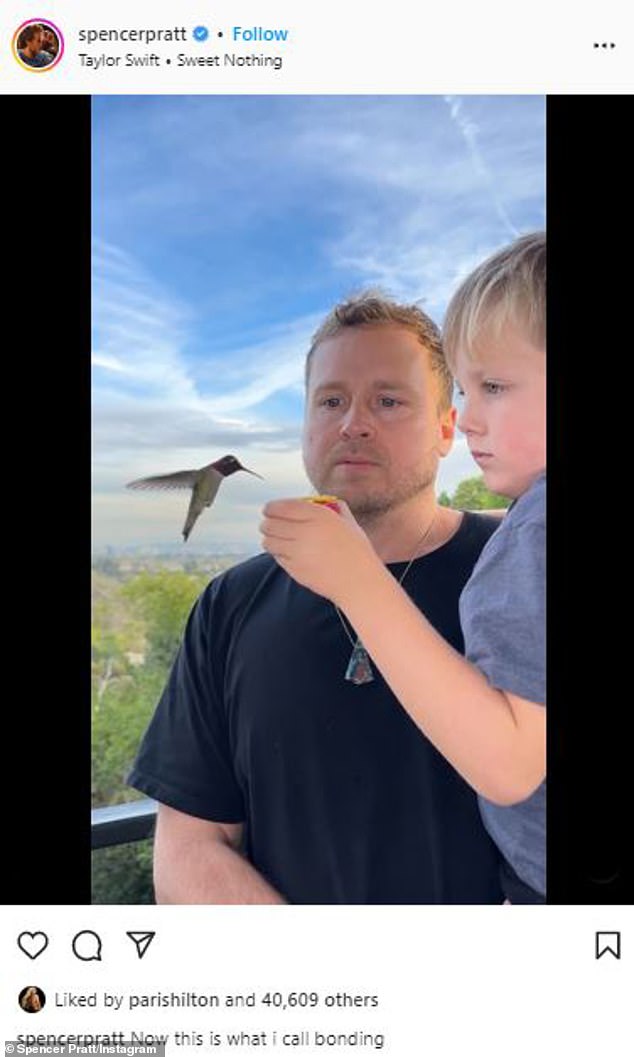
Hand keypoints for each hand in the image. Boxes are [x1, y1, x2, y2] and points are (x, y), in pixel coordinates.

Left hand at [260, 498, 377, 603]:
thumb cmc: (357, 552)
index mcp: (320, 516)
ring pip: (269, 541)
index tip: (269, 509)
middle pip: (271, 523)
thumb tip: (319, 502)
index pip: (283, 506)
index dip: (271, 507)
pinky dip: (278, 553)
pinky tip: (286, 553)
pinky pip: (277, 557)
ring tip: (274, 539)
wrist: (359, 582)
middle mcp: (306, 531)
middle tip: (268, 524)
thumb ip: (333, 509)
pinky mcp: (295, 569)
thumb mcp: (348, 523)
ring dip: (269, 538)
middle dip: (267, 523)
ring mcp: (298, 552)